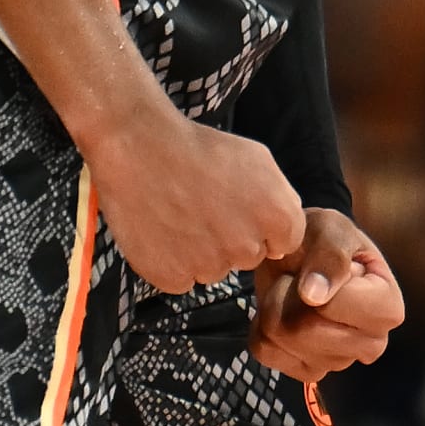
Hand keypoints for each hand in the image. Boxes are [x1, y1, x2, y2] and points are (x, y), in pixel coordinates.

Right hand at [88, 106, 305, 295]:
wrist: (141, 147)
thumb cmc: (199, 148)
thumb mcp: (258, 159)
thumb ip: (280, 201)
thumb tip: (282, 240)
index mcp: (278, 219)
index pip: (283, 243)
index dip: (258, 223)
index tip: (235, 203)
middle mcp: (248, 248)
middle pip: (247, 257)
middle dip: (232, 238)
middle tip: (205, 206)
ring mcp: (210, 267)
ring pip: (214, 269)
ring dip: (201, 251)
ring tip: (180, 212)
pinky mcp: (173, 278)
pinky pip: (181, 278)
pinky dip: (172, 260)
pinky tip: (163, 230)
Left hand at [251, 208, 404, 382]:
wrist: (300, 255)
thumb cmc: (324, 239)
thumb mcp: (332, 228)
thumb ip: (330, 254)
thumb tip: (314, 296)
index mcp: (388, 309)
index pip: (334, 307)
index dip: (314, 280)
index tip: (320, 262)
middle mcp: (371, 344)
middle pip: (304, 329)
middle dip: (288, 293)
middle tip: (300, 275)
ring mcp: (338, 362)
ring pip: (282, 340)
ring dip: (275, 305)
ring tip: (294, 290)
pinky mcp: (306, 371)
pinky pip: (265, 351)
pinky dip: (262, 325)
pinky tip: (284, 309)